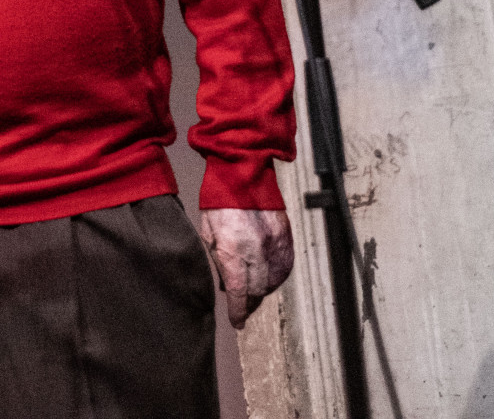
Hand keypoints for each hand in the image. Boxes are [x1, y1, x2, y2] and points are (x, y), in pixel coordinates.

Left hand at [199, 207, 293, 328]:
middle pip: (257, 290)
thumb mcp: (208, 232)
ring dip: (263, 291)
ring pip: (273, 281)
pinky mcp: (284, 236)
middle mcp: (256, 249)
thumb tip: (226, 285)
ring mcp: (273, 242)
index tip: (237, 321)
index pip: (238, 291)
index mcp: (233, 248)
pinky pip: (285, 267)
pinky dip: (277, 277)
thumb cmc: (219, 201)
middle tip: (244, 308)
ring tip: (254, 293)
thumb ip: (218, 260)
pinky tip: (269, 278)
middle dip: (250, 303)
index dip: (238, 311)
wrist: (241, 173)